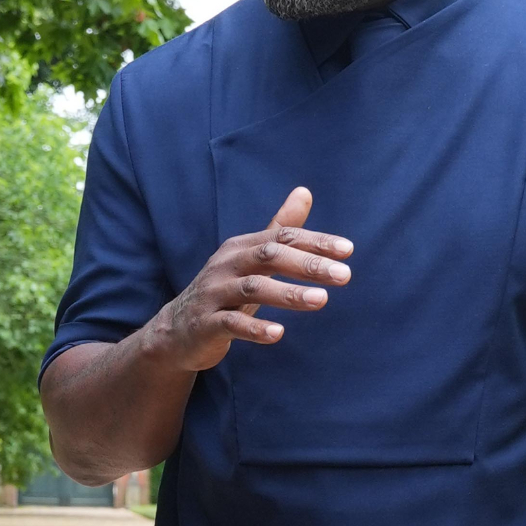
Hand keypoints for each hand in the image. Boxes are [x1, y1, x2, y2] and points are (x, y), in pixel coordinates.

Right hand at [140, 187, 352, 371]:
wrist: (177, 330)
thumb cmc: (224, 291)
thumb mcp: (251, 259)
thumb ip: (279, 229)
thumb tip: (305, 191)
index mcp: (241, 247)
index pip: (281, 236)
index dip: (315, 242)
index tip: (348, 251)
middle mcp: (226, 265)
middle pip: (268, 256)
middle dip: (307, 264)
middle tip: (344, 275)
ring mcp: (213, 293)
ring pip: (252, 288)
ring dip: (288, 294)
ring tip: (322, 300)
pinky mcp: (205, 323)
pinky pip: (230, 323)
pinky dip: (254, 328)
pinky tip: (278, 334)